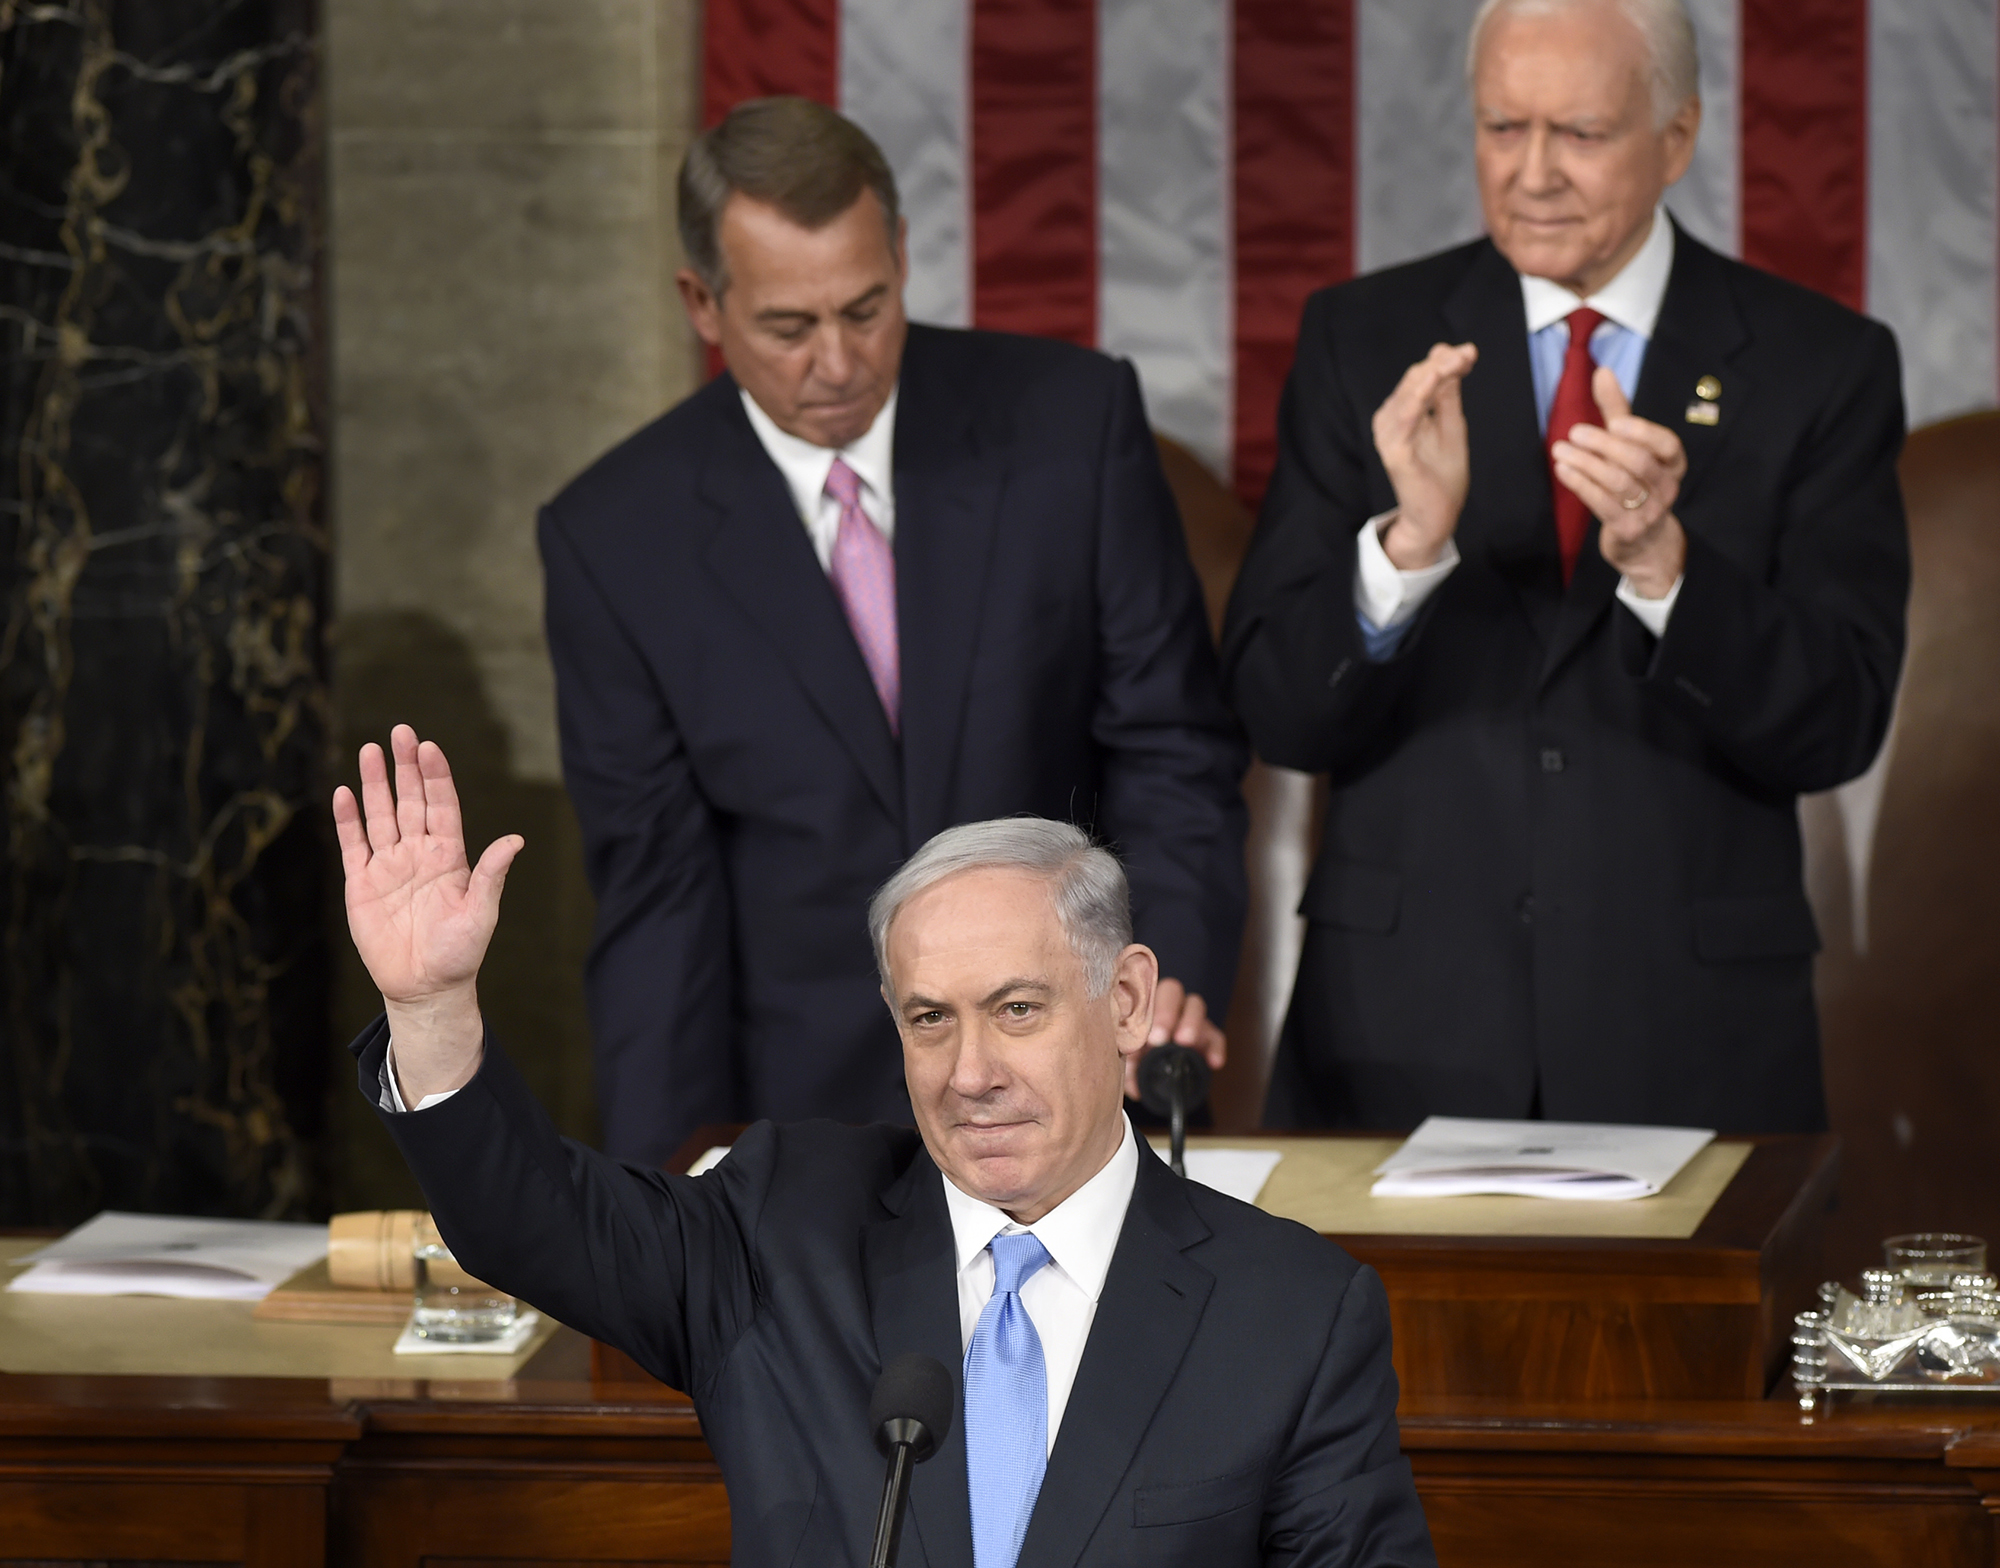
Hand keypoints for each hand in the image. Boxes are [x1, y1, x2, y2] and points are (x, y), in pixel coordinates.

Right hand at [333, 724, 521, 1097]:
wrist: (425, 987)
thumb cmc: (459, 952)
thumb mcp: (480, 913)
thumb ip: (491, 874)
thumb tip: (515, 840)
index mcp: (450, 856)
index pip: (442, 806)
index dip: (436, 777)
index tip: (429, 747)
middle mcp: (419, 854)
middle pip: (410, 800)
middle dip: (405, 767)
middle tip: (399, 732)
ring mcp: (389, 866)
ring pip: (380, 815)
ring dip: (374, 784)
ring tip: (369, 750)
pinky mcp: (362, 883)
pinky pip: (354, 845)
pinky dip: (348, 820)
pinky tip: (344, 793)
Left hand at [1123, 977, 1226, 1099]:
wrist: (1159, 1074)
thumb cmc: (1139, 1057)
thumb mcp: (1129, 1062)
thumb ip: (1128, 1067)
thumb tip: (1132, 1083)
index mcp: (1143, 1005)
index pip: (1144, 992)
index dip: (1142, 1008)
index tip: (1144, 1033)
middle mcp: (1168, 1005)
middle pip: (1171, 990)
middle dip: (1166, 1012)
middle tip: (1159, 1038)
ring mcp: (1190, 1017)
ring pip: (1195, 1005)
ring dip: (1190, 1022)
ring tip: (1185, 1042)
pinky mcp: (1208, 1035)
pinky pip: (1216, 1036)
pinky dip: (1215, 1048)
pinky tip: (1213, 1062)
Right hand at [1370, 342, 1478, 569]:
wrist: (1437, 515)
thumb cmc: (1442, 474)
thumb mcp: (1451, 424)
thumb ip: (1448, 394)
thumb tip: (1449, 354)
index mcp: (1404, 412)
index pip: (1422, 376)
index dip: (1445, 361)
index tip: (1470, 353)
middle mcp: (1392, 419)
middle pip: (1415, 380)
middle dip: (1442, 363)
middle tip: (1467, 354)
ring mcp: (1390, 435)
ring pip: (1409, 393)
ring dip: (1432, 374)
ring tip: (1456, 361)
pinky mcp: (1394, 451)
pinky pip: (1404, 419)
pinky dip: (1417, 397)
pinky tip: (1431, 381)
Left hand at [1550, 367, 1687, 598]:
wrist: (1643, 544)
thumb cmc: (1635, 485)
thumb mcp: (1629, 447)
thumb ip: (1618, 412)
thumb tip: (1602, 371)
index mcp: (1673, 464)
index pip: (1668, 444)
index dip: (1643, 432)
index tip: (1615, 422)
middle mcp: (1666, 487)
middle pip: (1636, 461)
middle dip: (1604, 445)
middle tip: (1574, 432)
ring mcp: (1649, 511)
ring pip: (1617, 482)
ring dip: (1585, 463)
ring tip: (1560, 450)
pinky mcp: (1627, 529)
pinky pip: (1602, 503)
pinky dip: (1581, 484)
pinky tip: (1563, 470)